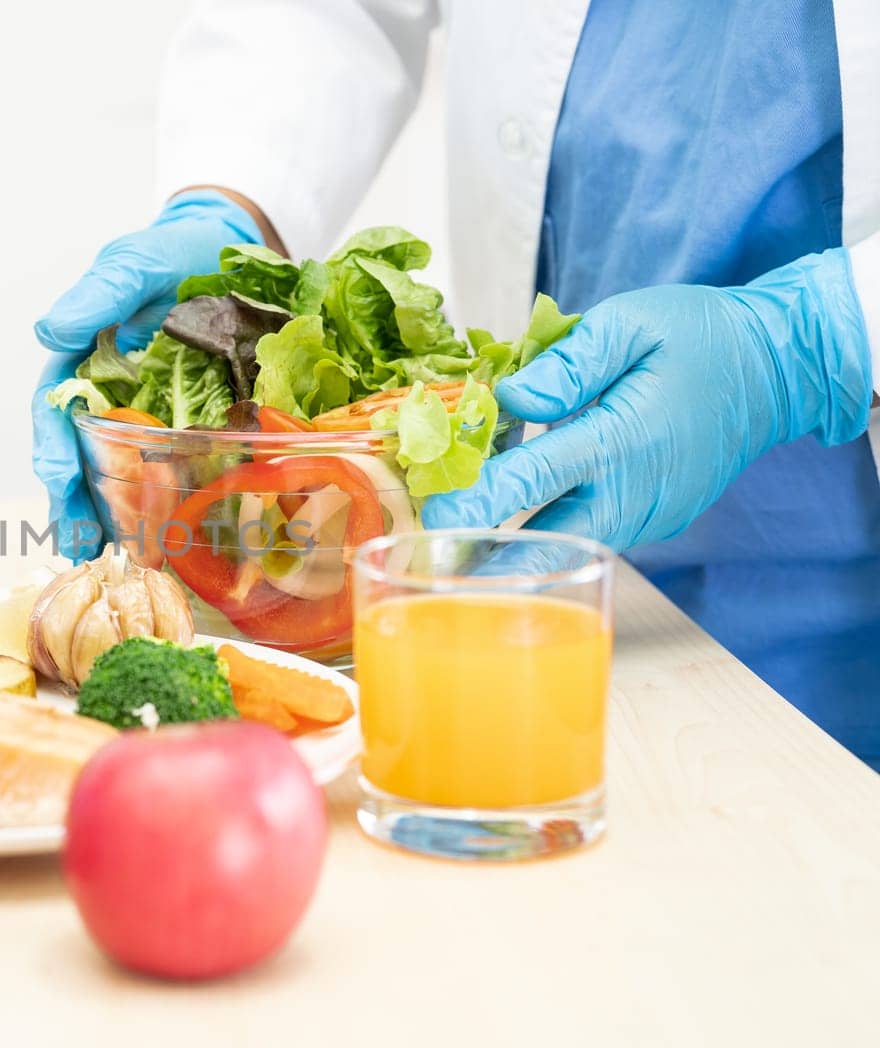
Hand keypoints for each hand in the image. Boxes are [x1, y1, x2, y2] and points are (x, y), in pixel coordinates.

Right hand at [33, 189, 262, 558]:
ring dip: (109, 517)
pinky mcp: (185, 426)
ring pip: (114, 473)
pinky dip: (157, 506)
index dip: (53, 449)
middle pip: (77, 457)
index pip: (54, 414)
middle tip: (81, 544)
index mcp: (83, 363)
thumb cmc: (174, 254)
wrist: (231, 252)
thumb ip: (99, 294)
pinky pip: (166, 472)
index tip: (59, 478)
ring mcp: (145, 414)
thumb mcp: (136, 265)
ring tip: (114, 556)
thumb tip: (50, 331)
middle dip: (75, 502)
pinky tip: (159, 538)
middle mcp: (107, 396)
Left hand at [421, 250, 873, 550]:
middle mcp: (635, 492)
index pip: (534, 479)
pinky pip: (588, 535)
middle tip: (431, 560)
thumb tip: (509, 398)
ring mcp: (648, 514)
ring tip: (452, 551)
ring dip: (511, 551)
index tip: (434, 518)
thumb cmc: (702, 337)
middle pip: (545, 543)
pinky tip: (507, 521)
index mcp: (623, 439)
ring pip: (565, 548)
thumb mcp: (631, 323)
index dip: (478, 501)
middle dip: (485, 558)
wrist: (779, 368)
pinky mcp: (653, 521)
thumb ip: (568, 363)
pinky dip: (547, 533)